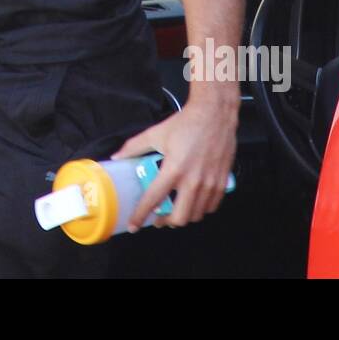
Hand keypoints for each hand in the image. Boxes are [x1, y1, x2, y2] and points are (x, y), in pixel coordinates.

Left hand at [111, 97, 237, 229]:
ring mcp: (209, 183)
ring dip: (183, 216)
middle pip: (179, 217)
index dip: (141, 215)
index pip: (154, 199)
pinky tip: (193, 202)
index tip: (134, 225)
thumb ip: (134, 147)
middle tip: (158, 217)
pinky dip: (200, 209)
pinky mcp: (222, 182)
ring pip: (196, 215)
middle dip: (166, 221)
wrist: (215, 114)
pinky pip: (211, 207)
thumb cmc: (185, 124)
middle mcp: (193, 181)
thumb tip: (117, 156)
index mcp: (173, 169)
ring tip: (175, 209)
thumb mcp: (156, 134)